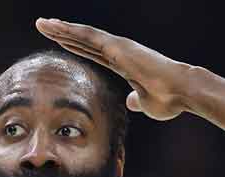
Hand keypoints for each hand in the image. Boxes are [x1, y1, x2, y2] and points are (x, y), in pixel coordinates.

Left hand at [35, 18, 195, 120]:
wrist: (181, 92)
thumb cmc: (168, 100)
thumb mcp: (147, 104)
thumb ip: (136, 101)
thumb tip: (130, 102)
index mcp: (123, 63)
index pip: (93, 52)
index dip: (75, 46)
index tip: (59, 40)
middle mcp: (119, 51)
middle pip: (84, 40)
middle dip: (62, 33)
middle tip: (43, 26)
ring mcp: (118, 46)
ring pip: (83, 34)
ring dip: (61, 28)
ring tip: (42, 23)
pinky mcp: (118, 46)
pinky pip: (89, 36)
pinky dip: (71, 30)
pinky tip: (56, 25)